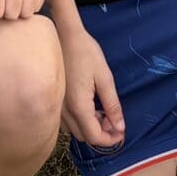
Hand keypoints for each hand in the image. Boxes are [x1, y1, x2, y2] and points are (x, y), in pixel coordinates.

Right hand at [59, 23, 124, 146]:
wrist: (64, 35)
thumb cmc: (86, 53)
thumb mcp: (105, 78)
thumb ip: (112, 105)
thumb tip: (120, 128)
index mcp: (78, 106)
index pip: (94, 137)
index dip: (110, 140)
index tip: (121, 132)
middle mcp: (64, 111)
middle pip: (85, 137)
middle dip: (101, 133)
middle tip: (113, 117)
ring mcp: (57, 106)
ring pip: (75, 130)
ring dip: (90, 127)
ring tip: (101, 109)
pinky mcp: (54, 100)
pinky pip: (68, 121)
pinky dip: (80, 120)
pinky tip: (88, 104)